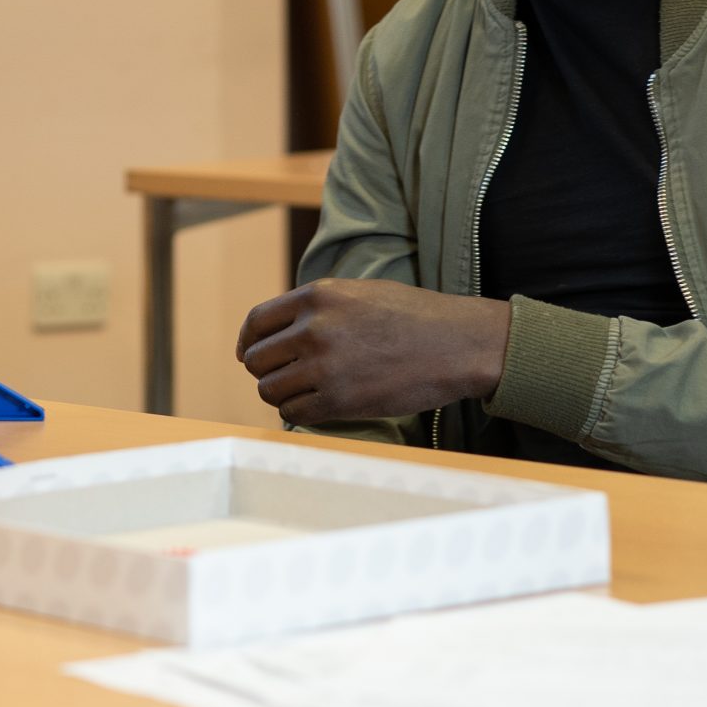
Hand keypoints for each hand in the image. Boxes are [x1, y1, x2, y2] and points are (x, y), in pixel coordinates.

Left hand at [236, 278, 512, 425]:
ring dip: (281, 393)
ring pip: (269, 389)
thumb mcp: (358, 293)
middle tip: (283, 376)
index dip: (248, 341)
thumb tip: (281, 329)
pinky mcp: (339, 401)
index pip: (257, 321)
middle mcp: (314, 329)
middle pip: (257, 359)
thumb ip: (318, 308)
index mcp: (317, 297)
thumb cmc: (414, 317)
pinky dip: (298, 412)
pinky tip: (316, 406)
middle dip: (265, 370)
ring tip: (303, 392)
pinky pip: (293, 412)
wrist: (458, 344)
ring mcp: (324, 367)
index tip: (248, 353)